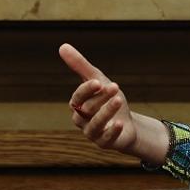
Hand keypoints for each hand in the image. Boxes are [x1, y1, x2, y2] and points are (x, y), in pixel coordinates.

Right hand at [58, 43, 167, 164]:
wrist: (127, 123)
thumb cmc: (109, 100)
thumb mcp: (98, 81)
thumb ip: (80, 66)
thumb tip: (62, 46)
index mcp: (78, 105)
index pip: (77, 97)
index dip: (87, 90)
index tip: (98, 81)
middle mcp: (81, 120)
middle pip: (87, 109)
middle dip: (102, 98)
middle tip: (115, 87)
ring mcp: (92, 133)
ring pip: (95, 124)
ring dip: (107, 112)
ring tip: (119, 100)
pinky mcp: (104, 143)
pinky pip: (105, 139)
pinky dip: (112, 131)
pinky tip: (120, 123)